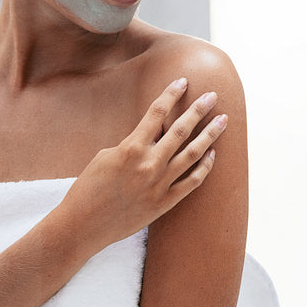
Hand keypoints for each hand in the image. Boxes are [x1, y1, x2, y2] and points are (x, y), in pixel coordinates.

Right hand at [60, 77, 226, 251]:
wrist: (82, 226)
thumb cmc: (88, 188)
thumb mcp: (105, 156)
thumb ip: (132, 143)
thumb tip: (154, 133)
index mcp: (131, 148)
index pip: (156, 113)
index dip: (171, 94)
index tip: (183, 81)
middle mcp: (149, 164)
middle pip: (181, 130)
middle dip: (199, 110)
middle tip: (213, 95)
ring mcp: (159, 185)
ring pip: (193, 154)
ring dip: (210, 135)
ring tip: (223, 120)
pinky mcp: (165, 203)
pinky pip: (192, 182)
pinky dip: (205, 167)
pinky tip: (212, 154)